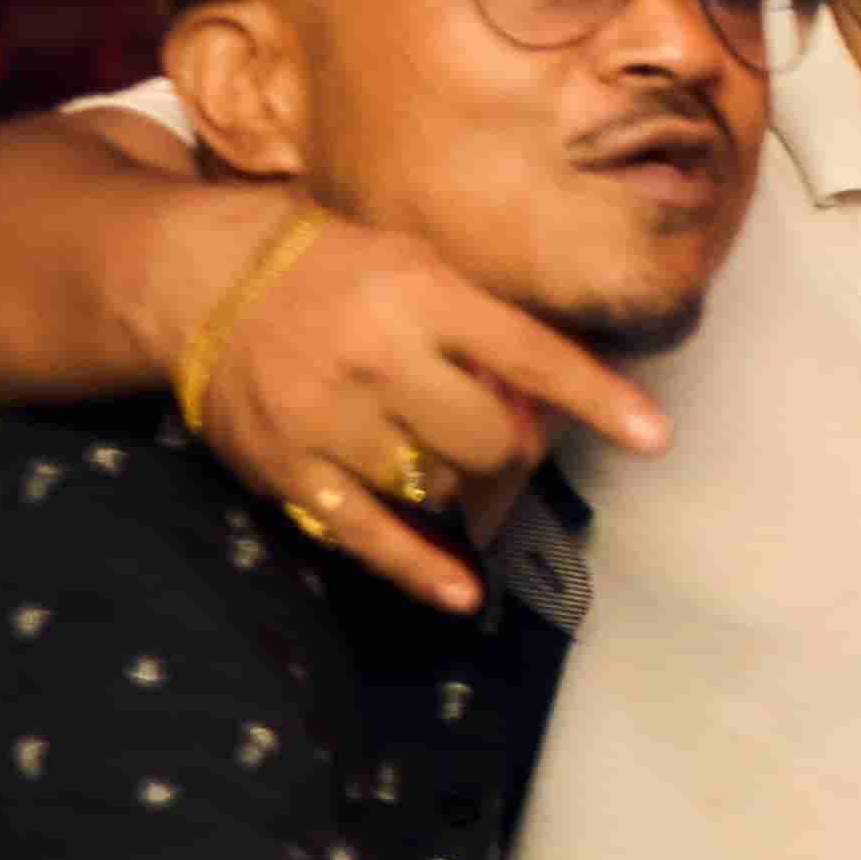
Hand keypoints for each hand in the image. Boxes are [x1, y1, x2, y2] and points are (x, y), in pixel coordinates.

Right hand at [143, 186, 669, 613]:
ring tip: (440, 451)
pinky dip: (418, 569)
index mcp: (422, 299)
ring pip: (436, 487)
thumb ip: (486, 325)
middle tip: (495, 428)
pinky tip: (461, 593)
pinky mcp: (287, 468)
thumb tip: (557, 398)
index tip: (655, 438)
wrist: (206, 282)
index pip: (532, 357)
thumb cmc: (341, 271)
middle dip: (510, 445)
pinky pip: (367, 535)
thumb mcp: (421, 266)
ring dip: (460, 481)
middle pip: (488, 440)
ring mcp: (328, 420)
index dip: (598, 399)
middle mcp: (377, 362)